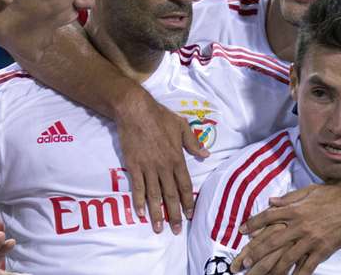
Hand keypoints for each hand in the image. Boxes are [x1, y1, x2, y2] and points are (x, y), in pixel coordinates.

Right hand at [115, 87, 208, 233]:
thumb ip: (193, 142)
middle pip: (170, 195)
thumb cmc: (160, 116)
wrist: (135, 111)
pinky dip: (138, 201)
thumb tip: (206, 154)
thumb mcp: (181, 126)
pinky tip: (140, 213)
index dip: (187, 201)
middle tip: (175, 230)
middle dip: (174, 214)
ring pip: (154, 195)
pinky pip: (137, 187)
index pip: (185, 185)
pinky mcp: (134, 166)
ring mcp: (148, 168)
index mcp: (177, 158)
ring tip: (158, 228)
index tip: (189, 214)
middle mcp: (164, 167)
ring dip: (156, 213)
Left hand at [232, 185, 340, 274]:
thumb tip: (271, 201)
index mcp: (295, 209)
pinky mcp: (323, 250)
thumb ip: (289, 198)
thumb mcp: (309, 191)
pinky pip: (307, 266)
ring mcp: (311, 240)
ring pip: (287, 258)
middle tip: (242, 262)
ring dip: (271, 268)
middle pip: (272, 241)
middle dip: (255, 253)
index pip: (268, 216)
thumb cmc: (334, 196)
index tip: (241, 230)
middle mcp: (300, 226)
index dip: (253, 223)